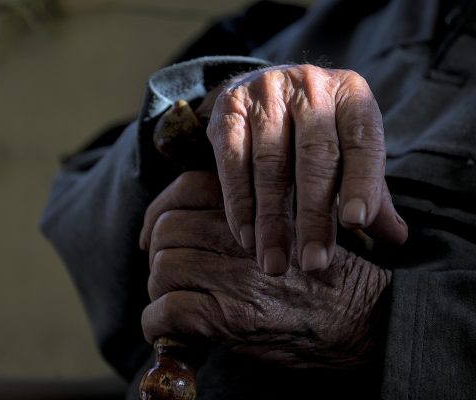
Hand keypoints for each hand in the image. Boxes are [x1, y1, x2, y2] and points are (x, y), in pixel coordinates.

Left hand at [140, 172, 391, 367]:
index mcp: (259, 201)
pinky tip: (173, 334)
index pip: (184, 190)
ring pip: (163, 270)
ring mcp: (236, 275)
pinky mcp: (231, 317)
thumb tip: (192, 214)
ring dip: (160, 292)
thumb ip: (254, 208)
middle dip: (160, 256)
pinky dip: (159, 325)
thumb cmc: (329, 270)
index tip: (153, 235)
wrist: (367, 318)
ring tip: (177, 306)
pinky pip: (167, 313)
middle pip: (168, 231)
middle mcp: (245, 232)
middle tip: (171, 277)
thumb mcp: (298, 219)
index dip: (158, 212)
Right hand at [205, 64, 406, 273]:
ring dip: (272, 220)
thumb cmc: (313, 130)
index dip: (361, 182)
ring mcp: (265, 93)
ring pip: (270, 163)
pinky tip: (247, 237)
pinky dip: (239, 203)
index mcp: (351, 93)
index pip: (361, 141)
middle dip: (313, 215)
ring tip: (274, 263)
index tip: (356, 224)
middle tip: (313, 262)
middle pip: (314, 156)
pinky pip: (232, 162)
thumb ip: (371, 191)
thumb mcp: (347, 150)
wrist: (260, 88)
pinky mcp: (228, 108)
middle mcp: (309, 86)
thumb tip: (397, 238)